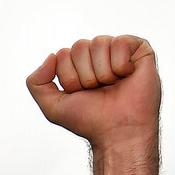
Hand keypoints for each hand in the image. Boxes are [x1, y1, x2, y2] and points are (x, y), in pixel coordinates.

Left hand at [26, 35, 159, 148]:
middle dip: (84, 75)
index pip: (63, 55)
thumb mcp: (52, 108)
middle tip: (97, 91)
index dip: (69, 78)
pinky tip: (126, 77)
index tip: (82, 95)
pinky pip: (120, 42)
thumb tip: (51, 55)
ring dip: (102, 72)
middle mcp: (98, 55)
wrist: (117, 133)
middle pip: (79, 46)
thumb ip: (36, 83)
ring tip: (112, 86)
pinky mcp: (139, 50)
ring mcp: (118, 51)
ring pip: (99, 42)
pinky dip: (120, 65)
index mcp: (78, 65)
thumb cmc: (89, 121)